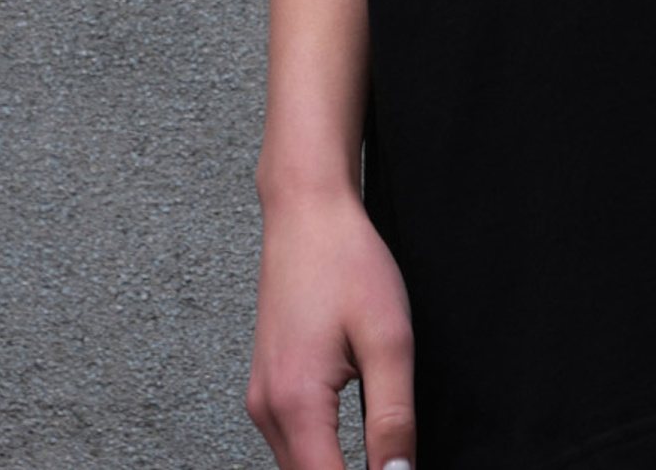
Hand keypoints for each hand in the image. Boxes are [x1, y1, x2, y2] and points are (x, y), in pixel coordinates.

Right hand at [247, 183, 415, 469]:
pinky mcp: (265, 389)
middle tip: (392, 464)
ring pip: (298, 468)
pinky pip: (293, 444)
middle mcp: (268, 410)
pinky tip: (349, 443)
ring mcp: (261, 400)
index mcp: (296, 403)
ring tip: (379, 460)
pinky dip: (320, 455)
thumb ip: (393, 417)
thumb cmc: (345, 261)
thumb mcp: (389, 339)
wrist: (306, 212)